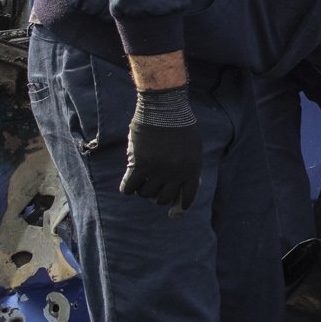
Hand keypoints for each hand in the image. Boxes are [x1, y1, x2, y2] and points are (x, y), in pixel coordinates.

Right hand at [118, 86, 201, 213]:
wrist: (164, 107)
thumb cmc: (180, 123)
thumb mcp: (193, 146)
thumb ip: (188, 166)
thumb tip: (180, 187)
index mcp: (192, 169)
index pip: (187, 197)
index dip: (179, 207)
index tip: (174, 213)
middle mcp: (176, 173)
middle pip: (163, 199)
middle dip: (157, 196)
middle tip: (152, 188)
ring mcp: (157, 170)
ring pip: (145, 194)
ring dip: (142, 189)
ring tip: (141, 179)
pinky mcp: (139, 164)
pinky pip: (129, 187)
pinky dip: (127, 188)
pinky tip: (127, 183)